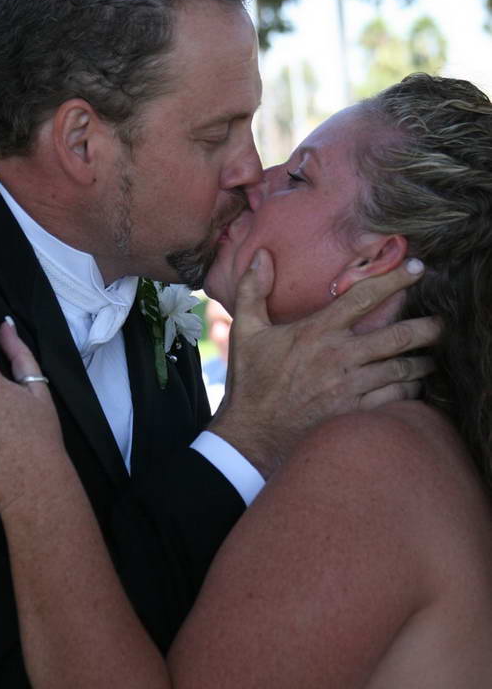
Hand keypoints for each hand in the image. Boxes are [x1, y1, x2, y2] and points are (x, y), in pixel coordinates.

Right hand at [209, 251, 438, 474]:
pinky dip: (409, 391)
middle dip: (427, 327)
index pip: (364, 297)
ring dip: (421, 363)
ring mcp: (350, 387)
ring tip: (430, 359)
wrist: (252, 434)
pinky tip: (411, 387)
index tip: (416, 269)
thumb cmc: (251, 382)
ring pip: (402, 369)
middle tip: (441, 323)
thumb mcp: (246, 331)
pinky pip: (395, 398)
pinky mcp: (355, 412)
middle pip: (398, 336)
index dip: (395, 280)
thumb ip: (253, 289)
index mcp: (317, 331)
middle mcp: (339, 357)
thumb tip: (261, 254)